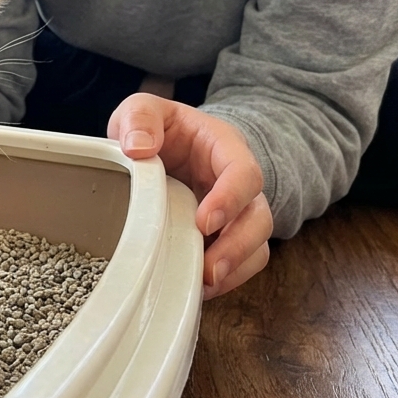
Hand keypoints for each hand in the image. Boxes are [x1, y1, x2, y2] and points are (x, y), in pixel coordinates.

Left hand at [107, 93, 272, 298]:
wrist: (162, 144)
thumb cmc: (158, 128)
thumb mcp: (143, 109)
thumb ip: (140, 118)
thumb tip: (138, 148)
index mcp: (224, 148)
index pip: (244, 173)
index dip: (230, 199)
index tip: (204, 222)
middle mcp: (238, 184)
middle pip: (259, 218)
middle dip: (238, 247)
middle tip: (209, 269)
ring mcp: (234, 214)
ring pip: (257, 247)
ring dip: (234, 269)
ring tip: (203, 285)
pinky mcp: (223, 237)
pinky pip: (239, 264)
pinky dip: (225, 279)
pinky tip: (198, 288)